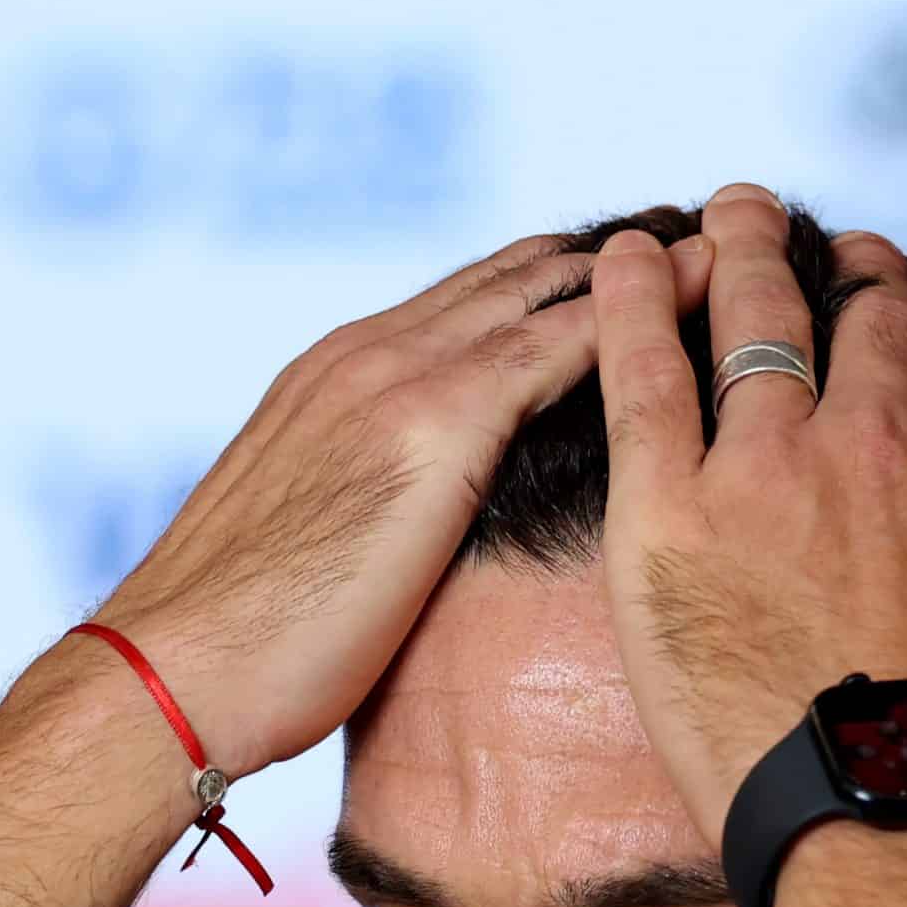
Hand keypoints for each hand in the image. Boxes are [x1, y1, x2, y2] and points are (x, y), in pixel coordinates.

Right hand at [85, 229, 712, 778]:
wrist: (172, 671)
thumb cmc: (231, 651)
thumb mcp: (309, 549)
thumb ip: (367, 514)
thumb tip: (408, 549)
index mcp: (334, 378)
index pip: (468, 303)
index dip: (554, 282)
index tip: (631, 272)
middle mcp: (368, 354)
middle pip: (519, 273)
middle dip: (613, 254)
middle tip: (708, 234)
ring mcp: (399, 377)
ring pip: (550, 287)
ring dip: (644, 264)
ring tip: (733, 244)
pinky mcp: (434, 422)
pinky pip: (559, 342)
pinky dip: (634, 311)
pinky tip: (698, 300)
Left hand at [586, 186, 906, 840]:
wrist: (887, 811)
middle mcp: (878, 453)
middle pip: (873, 332)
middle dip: (865, 277)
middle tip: (848, 247)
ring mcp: (770, 471)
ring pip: (761, 325)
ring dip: (753, 252)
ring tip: (738, 210)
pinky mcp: (671, 508)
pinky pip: (645, 374)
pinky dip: (638, 301)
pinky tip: (629, 254)